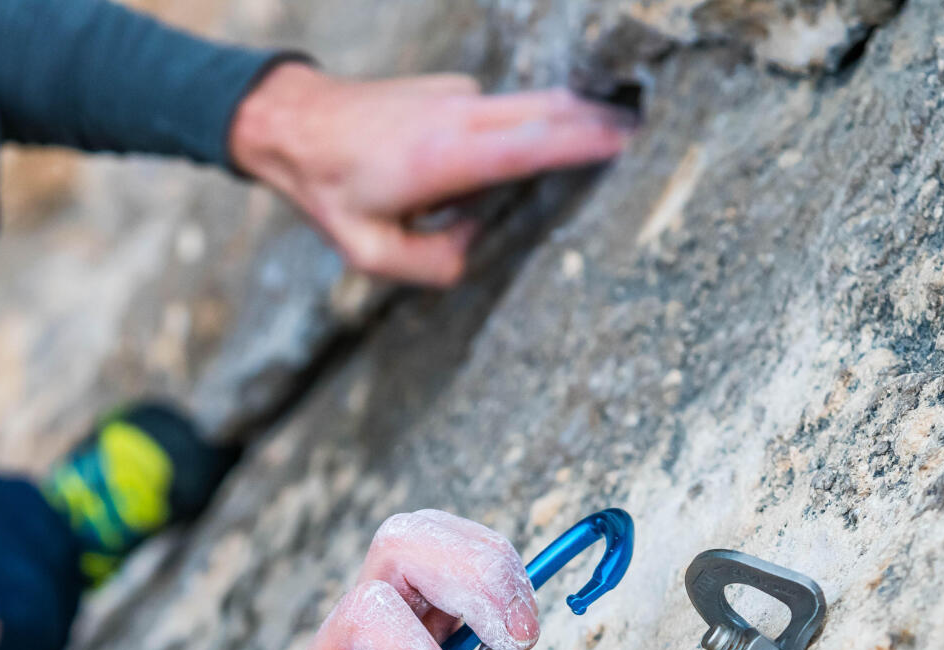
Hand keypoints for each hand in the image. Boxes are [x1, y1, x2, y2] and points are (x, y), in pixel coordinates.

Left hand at [229, 62, 635, 285]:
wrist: (294, 124)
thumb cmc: (330, 191)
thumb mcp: (369, 253)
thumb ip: (433, 263)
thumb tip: (477, 243)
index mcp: (445, 157)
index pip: (532, 143)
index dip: (585, 141)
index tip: (629, 142)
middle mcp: (459, 117)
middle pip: (549, 110)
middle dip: (601, 120)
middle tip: (649, 134)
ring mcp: (458, 97)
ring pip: (533, 103)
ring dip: (574, 117)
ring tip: (619, 133)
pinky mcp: (453, 92)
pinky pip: (506, 110)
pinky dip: (533, 123)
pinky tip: (549, 140)